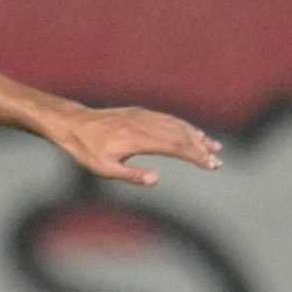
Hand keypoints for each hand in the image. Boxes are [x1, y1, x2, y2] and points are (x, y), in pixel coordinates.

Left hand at [46, 105, 221, 185]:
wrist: (73, 123)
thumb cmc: (86, 149)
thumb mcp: (104, 169)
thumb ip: (131, 175)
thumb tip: (156, 180)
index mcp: (137, 138)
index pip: (175, 147)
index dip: (195, 156)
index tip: (211, 165)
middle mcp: (143, 124)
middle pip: (179, 134)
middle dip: (200, 148)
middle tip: (217, 161)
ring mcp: (142, 115)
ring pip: (175, 123)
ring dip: (195, 135)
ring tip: (213, 147)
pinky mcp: (139, 112)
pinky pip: (166, 117)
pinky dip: (183, 125)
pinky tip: (191, 132)